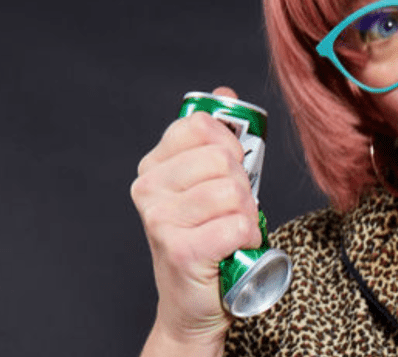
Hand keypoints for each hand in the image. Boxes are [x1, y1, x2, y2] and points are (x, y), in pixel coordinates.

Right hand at [132, 87, 262, 355]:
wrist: (193, 304)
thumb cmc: (207, 237)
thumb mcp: (210, 182)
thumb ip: (215, 138)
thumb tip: (224, 93)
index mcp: (153, 166)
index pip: (199, 125)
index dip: (228, 143)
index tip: (228, 167)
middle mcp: (148, 189)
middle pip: (221, 158)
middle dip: (242, 184)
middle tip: (232, 208)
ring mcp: (160, 219)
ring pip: (233, 192)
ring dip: (246, 213)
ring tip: (231, 229)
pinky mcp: (180, 249)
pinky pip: (238, 225)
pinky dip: (248, 238)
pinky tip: (232, 248)